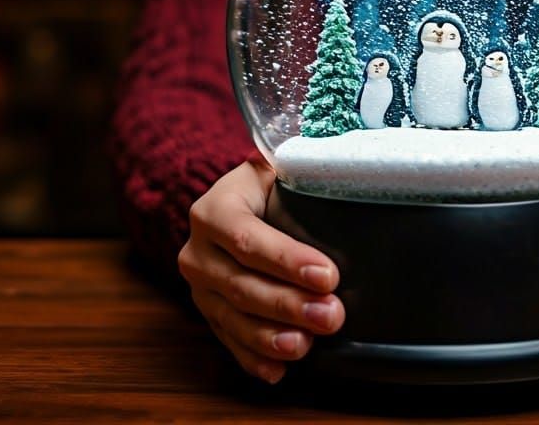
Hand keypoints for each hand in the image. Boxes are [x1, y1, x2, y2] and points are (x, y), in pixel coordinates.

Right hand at [178, 160, 344, 383]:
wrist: (233, 201)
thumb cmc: (266, 186)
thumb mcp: (275, 170)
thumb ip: (298, 174)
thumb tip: (340, 176)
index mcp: (214, 209)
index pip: (248, 239)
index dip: (287, 260)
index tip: (328, 276)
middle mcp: (198, 250)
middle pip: (242, 285)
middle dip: (289, 304)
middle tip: (331, 315)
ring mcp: (199, 287)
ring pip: (234, 317)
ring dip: (272, 336)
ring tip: (307, 345)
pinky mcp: (207, 312)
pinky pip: (228, 340)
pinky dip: (253, 357)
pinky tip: (278, 369)